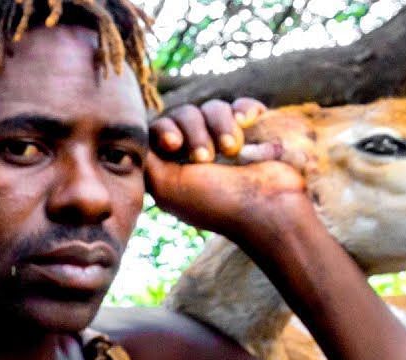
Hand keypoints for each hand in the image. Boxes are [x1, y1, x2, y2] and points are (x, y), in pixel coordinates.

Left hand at [145, 98, 318, 249]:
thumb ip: (146, 160)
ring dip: (220, 126)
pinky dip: (244, 110)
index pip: (160, 129)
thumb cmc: (215, 202)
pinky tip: (247, 123)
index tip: (174, 145)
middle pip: (185, 113)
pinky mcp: (255, 131)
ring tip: (232, 151)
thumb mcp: (167, 187)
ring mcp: (228, 139)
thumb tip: (138, 136)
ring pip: (214, 108)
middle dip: (195, 132)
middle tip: (206, 158)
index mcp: (176, 165)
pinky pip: (243, 105)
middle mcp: (200, 150)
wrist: (267, 208)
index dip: (165, 130)